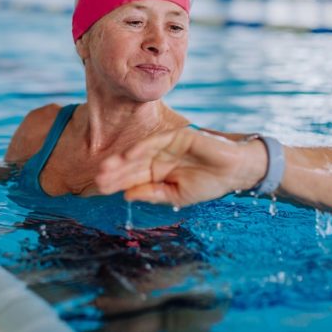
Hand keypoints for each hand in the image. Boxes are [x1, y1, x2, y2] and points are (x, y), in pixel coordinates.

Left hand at [94, 129, 267, 207]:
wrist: (235, 171)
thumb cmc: (208, 184)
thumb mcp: (177, 196)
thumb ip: (153, 194)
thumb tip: (127, 196)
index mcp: (158, 173)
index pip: (133, 178)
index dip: (117, 183)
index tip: (99, 189)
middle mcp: (159, 158)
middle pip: (132, 165)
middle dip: (115, 173)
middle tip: (97, 180)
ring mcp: (167, 146)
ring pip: (139, 153)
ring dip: (123, 160)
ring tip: (106, 168)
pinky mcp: (177, 135)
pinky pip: (156, 141)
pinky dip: (142, 147)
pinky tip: (128, 155)